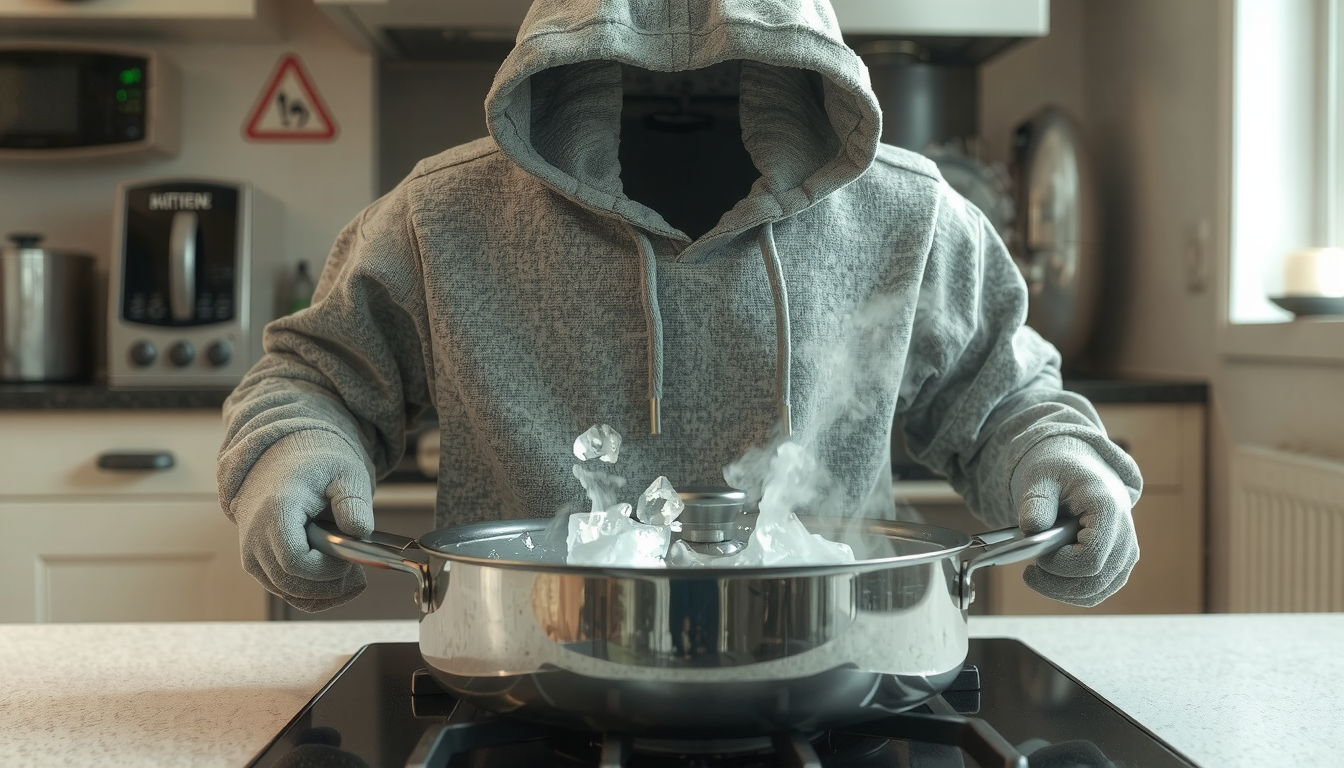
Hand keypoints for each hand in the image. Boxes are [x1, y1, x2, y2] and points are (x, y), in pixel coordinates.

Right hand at [226, 430, 374, 611]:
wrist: (282, 460)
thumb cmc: (315, 465)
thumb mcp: (344, 473)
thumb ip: (353, 501)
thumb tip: (360, 532)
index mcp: (276, 511)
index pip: (295, 561)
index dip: (327, 571)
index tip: (351, 563)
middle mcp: (255, 537)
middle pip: (291, 584)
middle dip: (330, 586)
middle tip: (359, 574)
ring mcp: (253, 554)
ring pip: (288, 593)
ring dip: (324, 593)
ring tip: (352, 575)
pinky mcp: (259, 564)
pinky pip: (285, 592)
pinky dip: (313, 594)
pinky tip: (339, 583)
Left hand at [1010, 436, 1139, 606]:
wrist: (1079, 470)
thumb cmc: (1059, 472)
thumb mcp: (1040, 477)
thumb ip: (1036, 502)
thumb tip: (1032, 529)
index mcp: (1108, 509)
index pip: (1091, 558)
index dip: (1060, 565)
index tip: (1036, 557)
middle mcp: (1125, 534)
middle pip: (1095, 582)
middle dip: (1056, 584)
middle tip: (1029, 573)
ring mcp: (1125, 552)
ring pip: (1096, 592)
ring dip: (1062, 591)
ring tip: (1036, 575)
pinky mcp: (1118, 564)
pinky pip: (1097, 591)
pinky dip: (1071, 591)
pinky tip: (1049, 578)